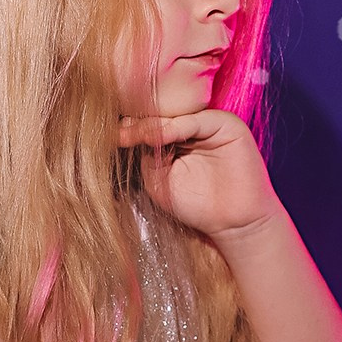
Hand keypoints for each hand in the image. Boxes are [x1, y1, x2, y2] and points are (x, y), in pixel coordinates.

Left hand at [116, 107, 278, 241]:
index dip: (130, 130)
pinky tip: (157, 137)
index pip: (150, 125)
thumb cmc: (197, 204)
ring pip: (176, 116)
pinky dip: (175, 127)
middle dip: (137, 125)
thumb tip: (125, 132)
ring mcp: (210, 124)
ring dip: (152, 126)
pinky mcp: (228, 126)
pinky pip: (197, 121)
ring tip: (132, 134)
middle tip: (118, 133)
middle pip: (161, 117)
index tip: (109, 136)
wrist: (233, 224)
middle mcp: (193, 126)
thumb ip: (146, 156)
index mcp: (176, 137)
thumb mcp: (159, 180)